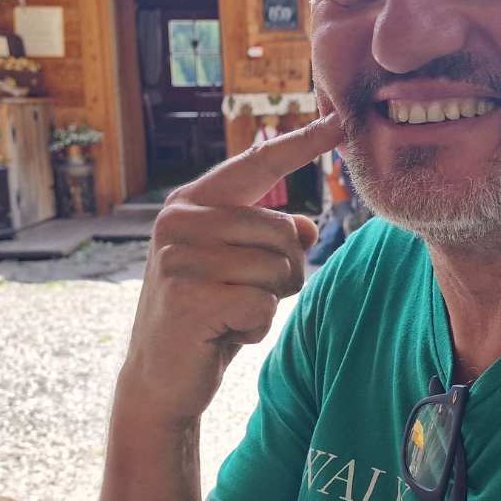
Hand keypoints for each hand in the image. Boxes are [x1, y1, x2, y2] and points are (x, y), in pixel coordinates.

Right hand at [119, 114, 342, 424]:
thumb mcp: (242, 271)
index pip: (258, 165)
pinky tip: (224, 334)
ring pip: (278, 269)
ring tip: (231, 313)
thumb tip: (307, 228)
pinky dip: (256, 327)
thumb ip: (272, 242)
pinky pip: (263, 305)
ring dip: (269, 302)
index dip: (303, 143)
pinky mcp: (188, 296)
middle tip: (248, 296)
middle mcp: (180, 220)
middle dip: (285, 274)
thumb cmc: (207, 317)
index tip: (340, 121)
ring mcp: (179, 257)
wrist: (160, 379)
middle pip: (284, 233)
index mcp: (193, 203)